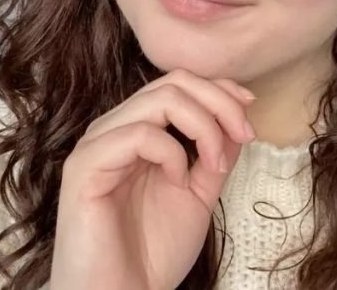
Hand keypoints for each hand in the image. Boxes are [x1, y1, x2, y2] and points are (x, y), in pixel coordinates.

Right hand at [50, 68, 255, 289]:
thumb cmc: (149, 254)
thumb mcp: (197, 196)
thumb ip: (213, 157)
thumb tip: (239, 117)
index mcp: (133, 132)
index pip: (176, 84)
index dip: (218, 89)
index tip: (250, 112)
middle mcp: (112, 129)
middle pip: (171, 83)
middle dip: (219, 103)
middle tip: (245, 135)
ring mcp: (96, 145)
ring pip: (158, 100)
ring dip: (203, 127)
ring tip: (214, 166)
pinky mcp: (85, 166)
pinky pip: (138, 134)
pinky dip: (171, 153)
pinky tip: (177, 180)